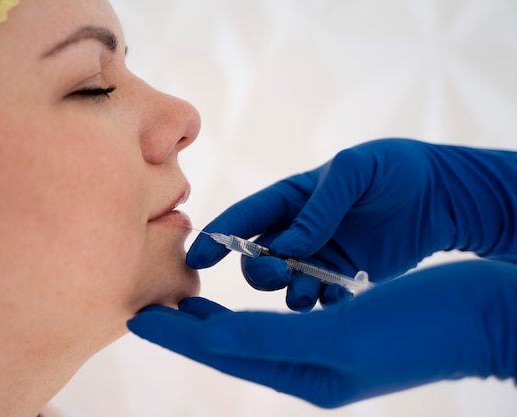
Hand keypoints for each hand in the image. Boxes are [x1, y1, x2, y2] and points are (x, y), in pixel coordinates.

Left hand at [128, 260, 516, 407]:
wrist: (482, 312)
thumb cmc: (420, 325)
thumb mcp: (341, 335)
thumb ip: (271, 339)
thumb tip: (210, 340)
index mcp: (308, 376)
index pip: (226, 354)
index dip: (179, 337)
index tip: (137, 321)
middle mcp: (312, 368)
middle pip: (233, 348)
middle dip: (188, 330)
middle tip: (149, 308)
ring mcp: (326, 351)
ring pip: (253, 335)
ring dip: (216, 320)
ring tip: (182, 301)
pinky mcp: (341, 329)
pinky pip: (279, 322)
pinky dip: (250, 310)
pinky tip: (240, 298)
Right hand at [187, 139, 516, 310]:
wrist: (441, 196)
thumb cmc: (393, 170)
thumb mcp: (354, 173)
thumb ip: (318, 208)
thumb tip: (286, 247)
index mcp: (290, 198)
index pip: (243, 218)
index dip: (216, 238)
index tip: (195, 259)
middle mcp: (297, 231)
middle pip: (257, 259)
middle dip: (258, 270)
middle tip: (279, 272)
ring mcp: (319, 257)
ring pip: (284, 285)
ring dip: (288, 291)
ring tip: (310, 291)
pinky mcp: (343, 279)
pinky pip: (318, 299)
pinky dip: (319, 303)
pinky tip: (335, 296)